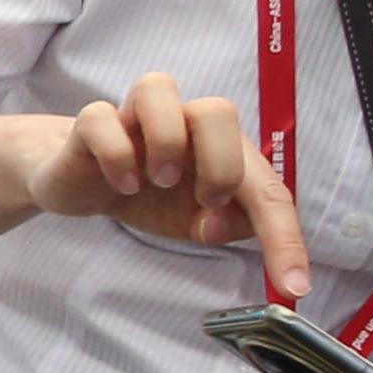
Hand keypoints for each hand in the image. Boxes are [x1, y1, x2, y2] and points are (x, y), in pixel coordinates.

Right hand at [20, 72, 309, 295]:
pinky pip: (100, 119)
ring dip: (166, 142)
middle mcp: (182, 123)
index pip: (267, 187)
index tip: (293, 285)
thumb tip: (222, 223)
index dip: (284, 237)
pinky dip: (115, 154)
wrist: (80, 183)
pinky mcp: (89, 125)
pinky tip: (120, 184)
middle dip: (220, 164)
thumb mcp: (195, 223)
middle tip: (205, 202)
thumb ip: (225, 225)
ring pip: (158, 87)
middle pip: (217, 110)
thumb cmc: (148, 196)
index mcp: (221, 149)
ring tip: (157, 181)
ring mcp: (134, 118)